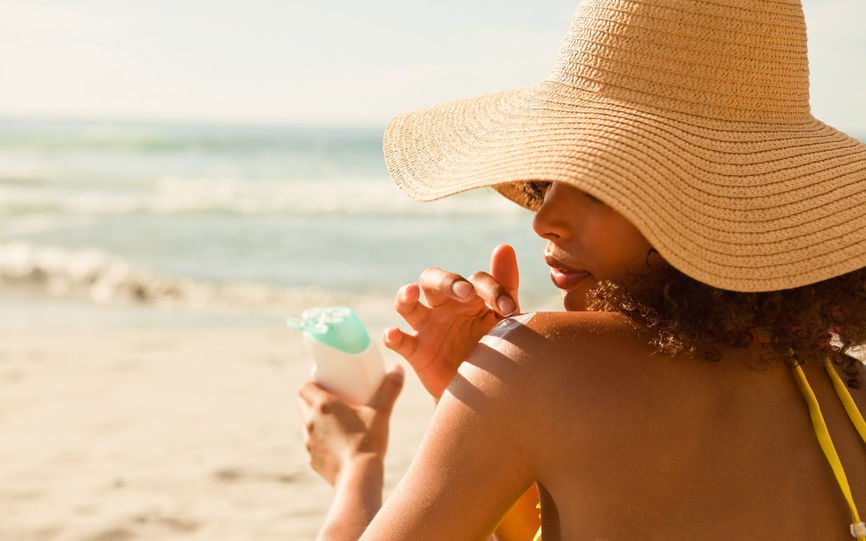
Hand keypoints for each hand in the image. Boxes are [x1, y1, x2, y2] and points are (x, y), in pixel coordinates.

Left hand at [298, 365, 403, 485]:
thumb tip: (398, 367)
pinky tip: (338, 445)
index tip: (327, 385)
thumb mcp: (382, 412)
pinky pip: (314, 445)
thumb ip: (390, 388)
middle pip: (302, 404)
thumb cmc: (369, 441)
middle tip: (334, 401)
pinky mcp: (313, 460)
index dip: (313, 384)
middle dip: (313, 401)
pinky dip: (322, 442)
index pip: (304, 388)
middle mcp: (311, 422)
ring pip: (307, 425)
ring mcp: (310, 443)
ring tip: (336, 423)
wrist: (359, 478)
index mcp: (323, 405)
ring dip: (317, 422)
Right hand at [383, 244, 519, 400]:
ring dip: (406, 296)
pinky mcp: (416, 352)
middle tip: (466, 292)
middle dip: (448, 282)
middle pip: (433, 280)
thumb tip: (504, 246)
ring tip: (411, 292)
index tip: (509, 311)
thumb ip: (504, 285)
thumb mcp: (505, 319)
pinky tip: (392, 334)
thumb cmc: (496, 348)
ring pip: (406, 304)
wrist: (487, 392)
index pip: (476, 280)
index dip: (493, 290)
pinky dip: (392, 337)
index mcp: (468, 296)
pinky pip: (399, 342)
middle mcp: (443, 306)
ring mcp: (427, 327)